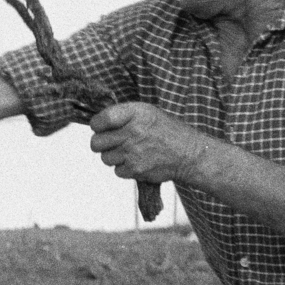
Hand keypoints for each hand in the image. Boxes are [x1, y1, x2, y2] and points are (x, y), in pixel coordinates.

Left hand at [88, 103, 208, 183]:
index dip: (97, 125)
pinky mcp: (135, 170)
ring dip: (114, 157)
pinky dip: (124, 168)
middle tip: (112, 142)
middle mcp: (132, 132)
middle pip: (96, 143)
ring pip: (105, 158)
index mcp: (134, 113)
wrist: (188, 154)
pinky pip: (117, 171)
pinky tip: (137, 161)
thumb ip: (123, 115)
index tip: (101, 127)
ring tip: (129, 152)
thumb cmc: (166, 131)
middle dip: (101, 143)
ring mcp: (133, 152)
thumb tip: (98, 123)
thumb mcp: (148, 113)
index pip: (100, 121)